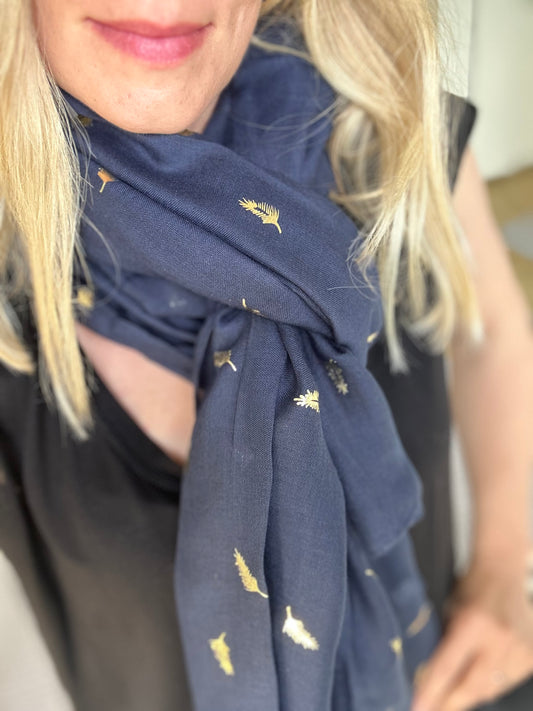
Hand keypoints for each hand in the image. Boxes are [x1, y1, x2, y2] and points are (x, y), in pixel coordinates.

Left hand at [411, 558, 532, 710]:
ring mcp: (519, 649)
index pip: (446, 667)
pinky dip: (491, 684)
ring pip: (491, 689)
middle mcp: (499, 639)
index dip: (431, 692)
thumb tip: (428, 677)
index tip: (417, 709)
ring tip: (453, 692)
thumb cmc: (470, 587)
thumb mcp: (448, 609)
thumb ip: (442, 642)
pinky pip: (507, 682)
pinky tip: (478, 676)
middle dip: (449, 702)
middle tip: (433, 707)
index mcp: (472, 624)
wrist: (502, 571)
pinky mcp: (530, 655)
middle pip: (471, 687)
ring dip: (470, 693)